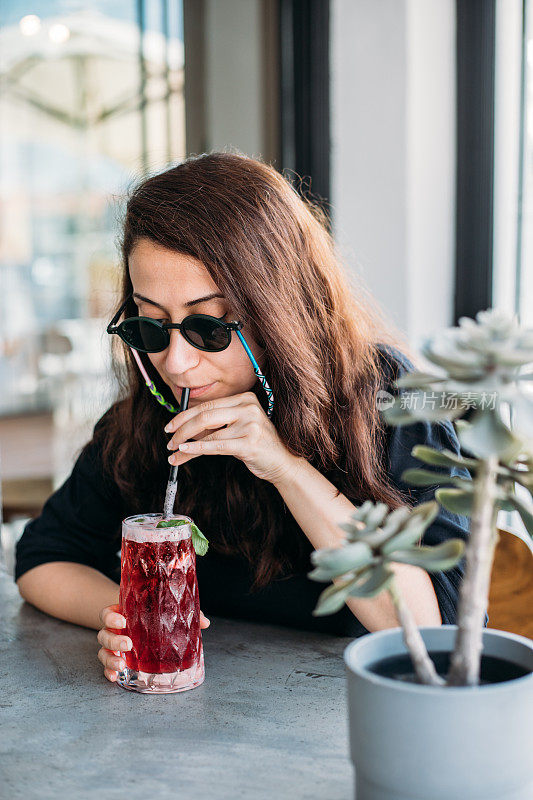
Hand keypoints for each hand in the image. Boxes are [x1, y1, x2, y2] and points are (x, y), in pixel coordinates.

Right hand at [97, 603, 210, 682]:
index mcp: (124, 613)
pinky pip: (107, 667)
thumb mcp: (168, 611)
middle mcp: (116, 629)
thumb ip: (185, 613)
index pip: (108, 613)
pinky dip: (109, 672)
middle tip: (128, 644)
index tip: (122, 620)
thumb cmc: (157, 615)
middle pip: (104, 634)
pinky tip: (116, 678)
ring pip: (103, 651)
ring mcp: (114, 646)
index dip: (111, 617)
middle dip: (113, 641)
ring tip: (122, 665)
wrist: (146, 623)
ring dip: (110, 659)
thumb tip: (204, 622)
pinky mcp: (118, 659)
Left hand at [165, 391, 297, 484]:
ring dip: (186, 445)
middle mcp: (248, 408)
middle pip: (205, 415)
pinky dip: (197, 449)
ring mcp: (251, 425)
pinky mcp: (250, 444)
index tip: (170, 426)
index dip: (184, 416)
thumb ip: (217, 423)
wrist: (282, 462)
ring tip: (174, 453)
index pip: (207, 405)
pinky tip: (185, 452)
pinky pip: (216, 446)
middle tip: (169, 440)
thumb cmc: (257, 445)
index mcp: (245, 398)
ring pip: (208, 433)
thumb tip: (184, 429)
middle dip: (182, 428)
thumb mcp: (238, 427)